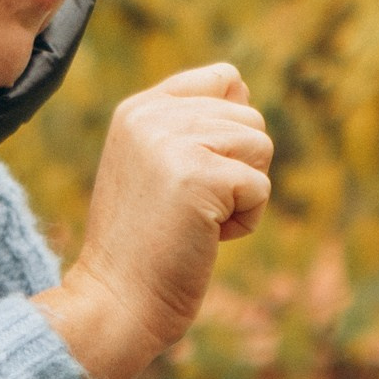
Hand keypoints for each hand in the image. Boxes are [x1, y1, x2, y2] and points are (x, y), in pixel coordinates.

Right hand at [34, 63, 272, 378]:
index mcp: (139, 108)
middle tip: (191, 208)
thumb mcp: (155, 168)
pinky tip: (205, 238)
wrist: (117, 301)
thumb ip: (189, 127)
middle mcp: (152, 115)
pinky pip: (260, 187)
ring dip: (243, 195)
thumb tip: (244, 91)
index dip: (233, 128)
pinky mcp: (200, 176)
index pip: (224, 78)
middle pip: (250, 117)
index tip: (198, 175)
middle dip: (239, 170)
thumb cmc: (143, 246)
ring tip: (197, 220)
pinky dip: (245, 221)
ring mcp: (173, 142)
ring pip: (261, 147)